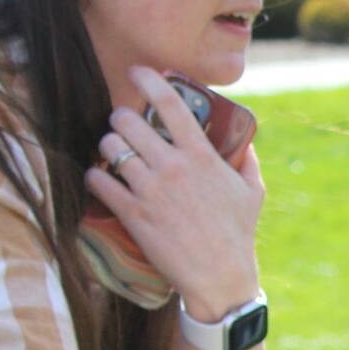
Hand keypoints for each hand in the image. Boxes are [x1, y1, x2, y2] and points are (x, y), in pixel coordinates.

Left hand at [84, 67, 263, 318]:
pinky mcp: (132, 213)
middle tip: (125, 128)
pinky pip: (98, 180)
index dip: (148, 79)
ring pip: (110, 146)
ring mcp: (150, 189)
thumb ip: (247, 161)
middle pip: (127, 120)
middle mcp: (173, 166)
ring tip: (115, 155)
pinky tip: (102, 180)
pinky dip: (95, 177)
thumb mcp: (253, 193)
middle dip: (122, 120)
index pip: (169, 102)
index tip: (138, 72)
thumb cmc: (238, 234)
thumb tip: (245, 143)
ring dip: (108, 147)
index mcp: (201, 155)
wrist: (220, 277)